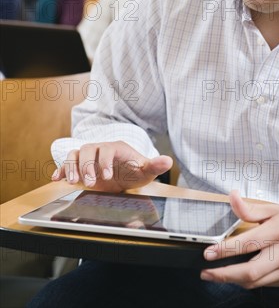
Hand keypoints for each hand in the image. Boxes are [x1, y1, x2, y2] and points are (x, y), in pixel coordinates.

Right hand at [52, 141, 172, 191]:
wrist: (125, 176)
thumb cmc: (135, 171)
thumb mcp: (145, 171)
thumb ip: (154, 166)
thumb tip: (168, 161)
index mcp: (115, 148)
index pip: (106, 148)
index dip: (104, 161)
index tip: (107, 177)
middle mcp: (100, 150)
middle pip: (87, 149)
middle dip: (86, 165)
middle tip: (90, 183)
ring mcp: (88, 158)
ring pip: (74, 154)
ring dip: (71, 166)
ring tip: (73, 181)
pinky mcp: (80, 168)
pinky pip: (66, 164)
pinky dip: (60, 170)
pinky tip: (58, 180)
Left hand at [201, 190, 278, 287]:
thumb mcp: (274, 209)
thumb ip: (250, 208)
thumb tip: (231, 196)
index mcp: (277, 231)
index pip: (247, 243)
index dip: (225, 250)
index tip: (208, 253)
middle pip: (250, 271)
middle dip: (224, 275)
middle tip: (206, 273)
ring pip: (255, 282)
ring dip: (232, 280)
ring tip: (215, 275)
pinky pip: (263, 284)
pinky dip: (247, 280)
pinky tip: (237, 274)